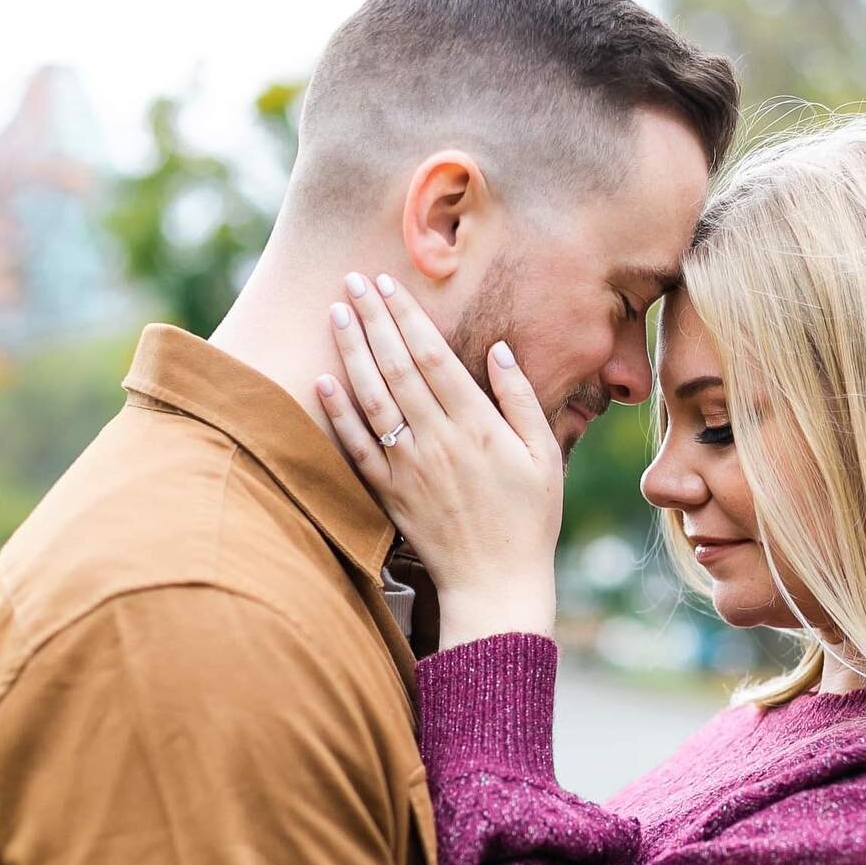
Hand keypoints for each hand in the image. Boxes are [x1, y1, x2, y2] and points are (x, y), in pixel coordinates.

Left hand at [315, 273, 563, 649]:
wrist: (496, 584)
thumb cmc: (529, 520)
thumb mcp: (543, 456)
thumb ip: (520, 400)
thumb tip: (498, 351)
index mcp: (478, 427)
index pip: (434, 357)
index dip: (408, 317)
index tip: (390, 283)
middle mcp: (438, 441)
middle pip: (396, 367)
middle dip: (373, 318)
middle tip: (352, 279)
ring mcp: (408, 467)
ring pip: (371, 398)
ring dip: (350, 351)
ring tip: (335, 313)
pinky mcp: (389, 494)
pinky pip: (356, 447)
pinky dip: (337, 412)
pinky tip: (322, 380)